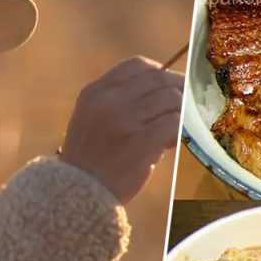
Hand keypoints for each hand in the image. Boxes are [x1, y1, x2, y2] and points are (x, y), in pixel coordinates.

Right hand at [60, 56, 183, 204]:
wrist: (77, 195)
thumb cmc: (90, 160)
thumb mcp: (90, 119)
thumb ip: (117, 101)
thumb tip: (165, 91)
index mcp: (95, 92)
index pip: (137, 65)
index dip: (160, 72)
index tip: (168, 87)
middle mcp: (109, 101)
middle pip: (159, 79)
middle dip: (177, 91)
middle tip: (183, 108)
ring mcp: (124, 121)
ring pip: (171, 99)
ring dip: (179, 114)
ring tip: (170, 132)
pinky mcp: (140, 142)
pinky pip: (174, 123)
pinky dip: (178, 131)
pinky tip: (169, 144)